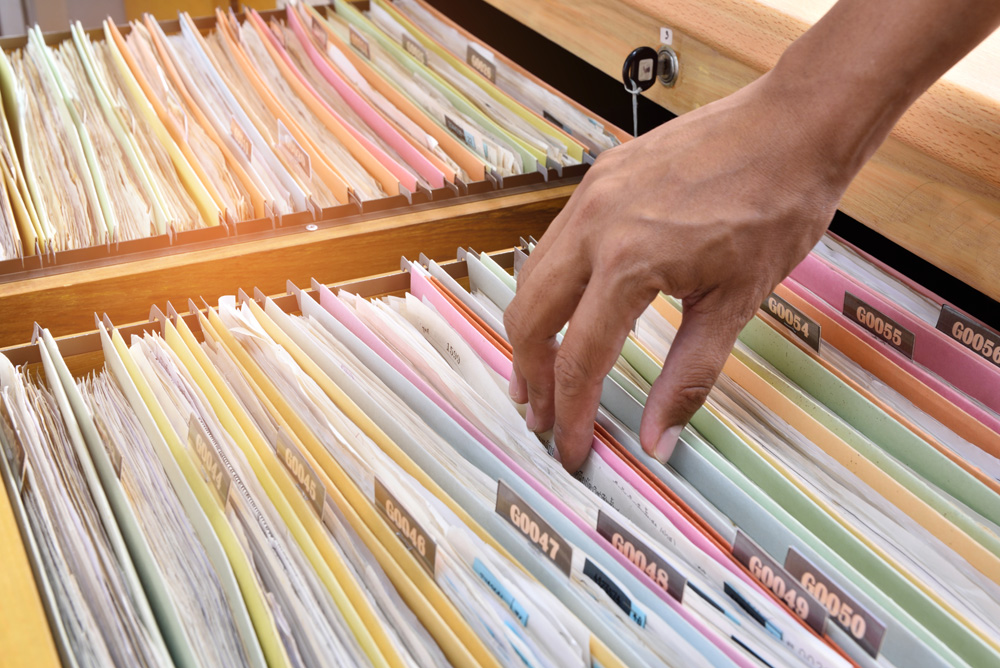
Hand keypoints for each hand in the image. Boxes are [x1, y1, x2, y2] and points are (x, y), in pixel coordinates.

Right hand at [505, 72, 852, 471]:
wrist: (793, 124)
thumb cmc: (777, 206)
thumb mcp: (736, 302)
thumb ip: (689, 377)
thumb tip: (657, 439)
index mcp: (629, 261)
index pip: (581, 357)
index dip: (571, 413)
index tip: (570, 449)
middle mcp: (595, 225)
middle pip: (529, 317)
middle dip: (530, 375)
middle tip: (542, 416)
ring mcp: (591, 195)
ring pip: (533, 277)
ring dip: (532, 330)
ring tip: (542, 372)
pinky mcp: (599, 178)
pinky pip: (555, 243)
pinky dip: (550, 287)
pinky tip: (568, 308)